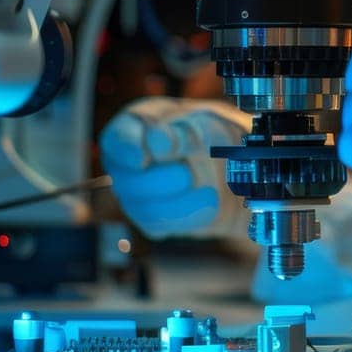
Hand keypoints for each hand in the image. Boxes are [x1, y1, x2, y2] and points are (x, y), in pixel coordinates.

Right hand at [99, 96, 250, 237]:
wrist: (233, 166)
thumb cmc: (213, 135)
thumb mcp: (204, 127)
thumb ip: (181, 133)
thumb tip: (157, 141)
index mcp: (134, 127)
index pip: (117, 141)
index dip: (129, 150)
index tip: (144, 158)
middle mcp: (127, 163)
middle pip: (128, 181)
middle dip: (163, 179)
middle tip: (187, 174)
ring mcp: (135, 193)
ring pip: (144, 208)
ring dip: (182, 200)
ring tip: (210, 191)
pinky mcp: (151, 218)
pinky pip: (160, 224)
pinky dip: (189, 214)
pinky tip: (208, 201)